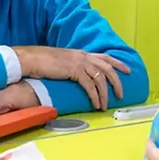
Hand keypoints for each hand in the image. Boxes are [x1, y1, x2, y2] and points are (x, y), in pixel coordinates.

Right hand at [16, 47, 130, 109]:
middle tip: (121, 94)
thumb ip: (73, 66)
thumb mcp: (63, 62)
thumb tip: (79, 76)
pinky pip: (90, 85)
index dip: (118, 63)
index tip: (127, 70)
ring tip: (105, 105)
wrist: (31, 59)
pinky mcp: (74, 70)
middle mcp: (83, 56)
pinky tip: (96, 104)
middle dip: (117, 82)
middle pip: (107, 68)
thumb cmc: (43, 62)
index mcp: (82, 53)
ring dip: (105, 94)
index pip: (105, 56)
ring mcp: (79, 62)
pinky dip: (95, 96)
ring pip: (100, 79)